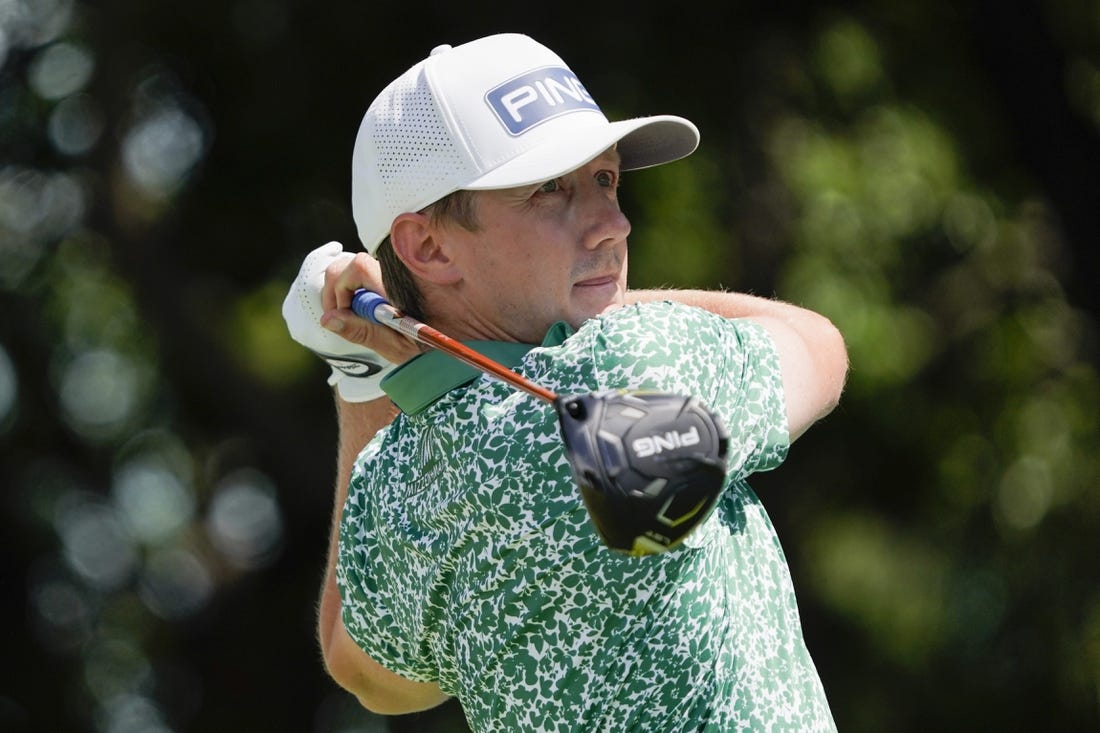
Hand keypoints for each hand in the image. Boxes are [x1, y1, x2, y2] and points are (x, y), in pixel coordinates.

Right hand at [282, 242, 416, 400]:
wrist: (458, 343)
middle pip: (354, 262)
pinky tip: (363, 311)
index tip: (341, 313)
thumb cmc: (431, 348)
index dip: (341, 288)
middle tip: (338, 315)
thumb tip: (328, 318)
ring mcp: (397, 276)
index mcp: (397, 288)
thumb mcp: (395, 347)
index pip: (359, 267)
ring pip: (359, 268)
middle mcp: (397, 275)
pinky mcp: (396, 280)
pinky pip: (370, 276)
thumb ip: (362, 331)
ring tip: (349, 315)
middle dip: (337, 286)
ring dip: (346, 289)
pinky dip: (358, 291)